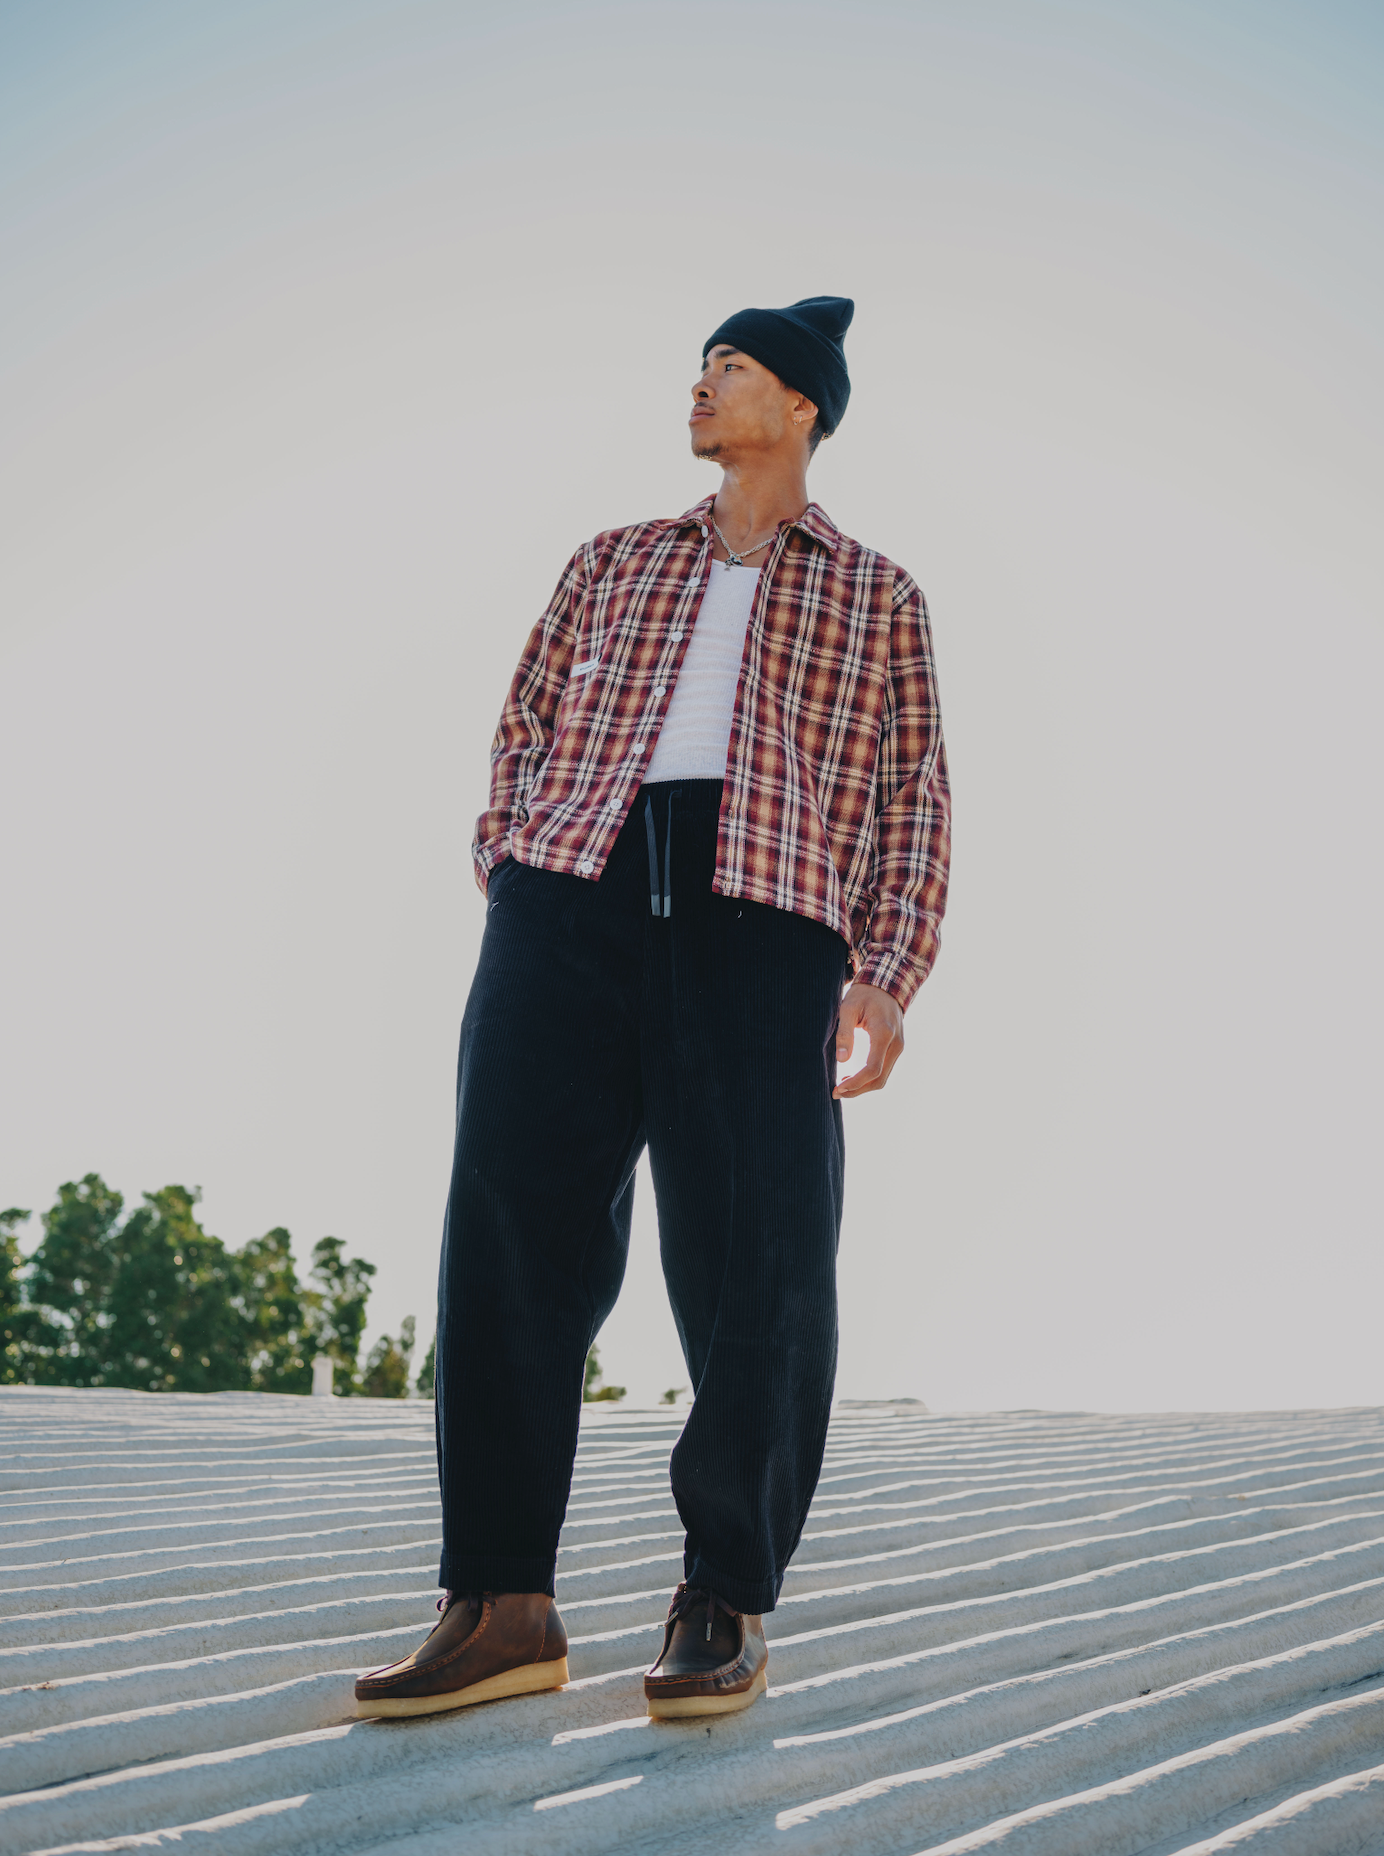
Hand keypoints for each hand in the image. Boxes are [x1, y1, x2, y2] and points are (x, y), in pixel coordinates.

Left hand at [833, 982, 904, 1098]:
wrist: (886, 985)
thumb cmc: (864, 995)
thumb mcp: (848, 1007)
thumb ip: (844, 1033)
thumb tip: (842, 1060)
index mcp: (884, 1034)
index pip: (872, 1069)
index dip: (855, 1083)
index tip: (837, 1088)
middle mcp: (896, 1044)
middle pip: (879, 1079)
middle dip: (857, 1090)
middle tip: (835, 1092)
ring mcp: (898, 1047)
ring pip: (883, 1078)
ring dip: (863, 1087)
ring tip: (842, 1087)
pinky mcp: (896, 1049)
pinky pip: (884, 1070)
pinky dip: (869, 1079)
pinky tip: (852, 1077)